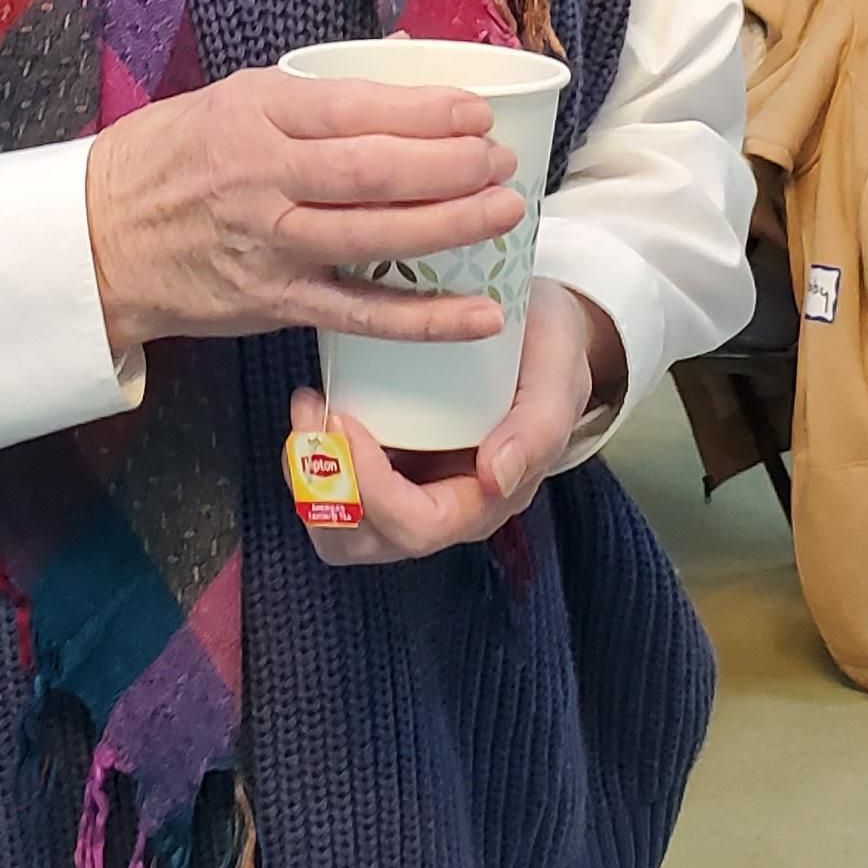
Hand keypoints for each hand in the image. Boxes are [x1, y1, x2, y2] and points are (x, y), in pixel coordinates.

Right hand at [85, 67, 525, 357]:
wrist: (98, 238)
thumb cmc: (168, 157)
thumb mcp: (229, 98)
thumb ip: (313, 94)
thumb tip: (399, 61)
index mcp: (253, 114)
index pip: (354, 109)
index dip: (425, 112)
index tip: (476, 112)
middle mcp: (263, 178)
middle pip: (374, 172)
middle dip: (450, 167)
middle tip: (501, 161)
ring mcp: (270, 245)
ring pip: (375, 238)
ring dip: (450, 227)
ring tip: (505, 212)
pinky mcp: (275, 303)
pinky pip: (361, 312)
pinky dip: (425, 318)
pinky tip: (479, 313)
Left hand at [287, 280, 623, 565]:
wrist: (539, 329)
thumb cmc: (549, 350)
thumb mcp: (559, 374)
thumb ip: (539, 427)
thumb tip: (497, 478)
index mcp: (487, 499)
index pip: (418, 525)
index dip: (371, 486)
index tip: (346, 418)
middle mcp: (444, 507)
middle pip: (367, 539)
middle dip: (324, 486)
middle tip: (312, 408)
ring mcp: (412, 488)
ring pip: (341, 527)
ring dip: (309, 477)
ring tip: (308, 407)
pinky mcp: (388, 463)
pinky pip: (335, 492)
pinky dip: (312, 458)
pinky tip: (317, 402)